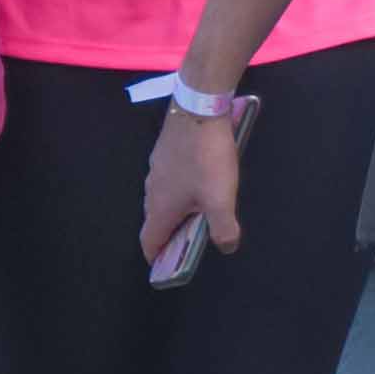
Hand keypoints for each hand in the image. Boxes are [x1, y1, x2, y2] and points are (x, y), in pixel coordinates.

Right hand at [140, 104, 245, 277]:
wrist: (199, 108)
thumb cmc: (207, 158)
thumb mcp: (220, 199)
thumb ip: (223, 229)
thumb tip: (225, 247)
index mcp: (161, 208)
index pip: (149, 241)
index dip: (156, 256)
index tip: (166, 264)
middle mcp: (152, 190)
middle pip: (155, 221)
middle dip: (169, 234)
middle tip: (190, 239)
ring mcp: (155, 168)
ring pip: (160, 198)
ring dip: (175, 210)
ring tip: (198, 211)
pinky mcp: (163, 151)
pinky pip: (167, 179)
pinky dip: (178, 189)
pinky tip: (199, 180)